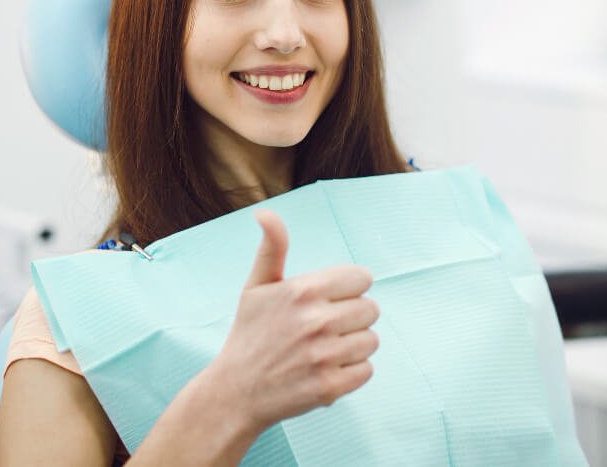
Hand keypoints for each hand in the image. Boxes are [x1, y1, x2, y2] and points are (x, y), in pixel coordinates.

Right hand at [207, 210, 379, 432]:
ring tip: (324, 350)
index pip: (362, 278)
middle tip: (325, 328)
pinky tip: (326, 370)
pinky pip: (367, 370)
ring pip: (371, 340)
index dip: (350, 288)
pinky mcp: (329, 387)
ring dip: (353, 346)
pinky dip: (351, 373)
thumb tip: (264, 212)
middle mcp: (316, 320)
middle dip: (353, 318)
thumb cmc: (249, 335)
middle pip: (371, 309)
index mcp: (302, 290)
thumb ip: (271, 248)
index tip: (331, 300)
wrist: (235, 393)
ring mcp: (324, 355)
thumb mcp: (256, 287)